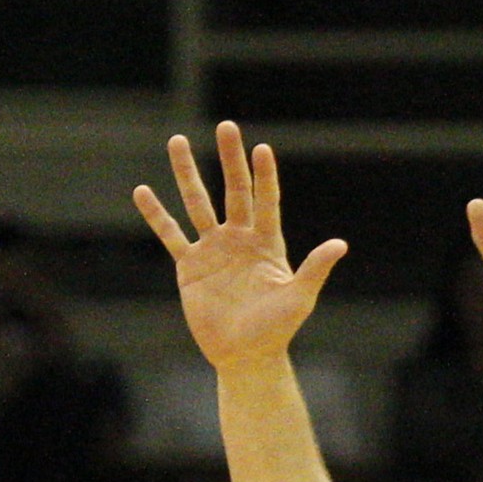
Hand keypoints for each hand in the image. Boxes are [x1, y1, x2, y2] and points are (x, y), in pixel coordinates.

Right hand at [136, 121, 347, 370]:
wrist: (243, 355)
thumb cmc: (276, 329)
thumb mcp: (299, 298)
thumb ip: (315, 268)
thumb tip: (340, 244)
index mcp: (268, 242)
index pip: (265, 200)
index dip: (263, 175)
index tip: (260, 148)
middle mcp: (239, 238)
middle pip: (232, 190)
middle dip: (229, 158)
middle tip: (224, 126)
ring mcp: (212, 249)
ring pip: (197, 202)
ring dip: (187, 173)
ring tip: (176, 141)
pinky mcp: (189, 266)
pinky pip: (170, 234)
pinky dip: (156, 214)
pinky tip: (142, 191)